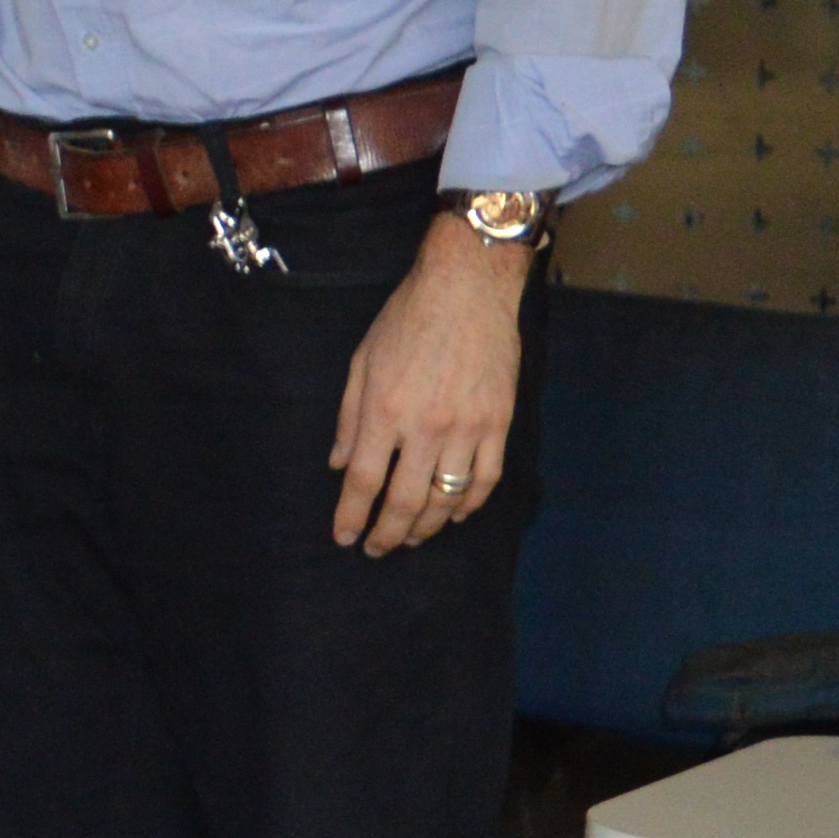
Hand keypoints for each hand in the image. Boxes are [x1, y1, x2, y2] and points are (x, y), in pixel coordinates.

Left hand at [327, 223, 529, 552]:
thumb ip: (350, 419)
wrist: (468, 289)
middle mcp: (426, 427)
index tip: (344, 537)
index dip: (351, 516)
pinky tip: (454, 514)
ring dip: (427, 526)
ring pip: (446, 498)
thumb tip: (339, 465)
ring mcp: (467, 429)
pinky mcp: (498, 424)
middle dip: (388, 534)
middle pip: (405, 502)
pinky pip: (486, 480)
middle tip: (377, 548)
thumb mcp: (362, 362)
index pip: (363, 482)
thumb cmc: (407, 319)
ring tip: (412, 537)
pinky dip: (470, 504)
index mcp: (385, 412)